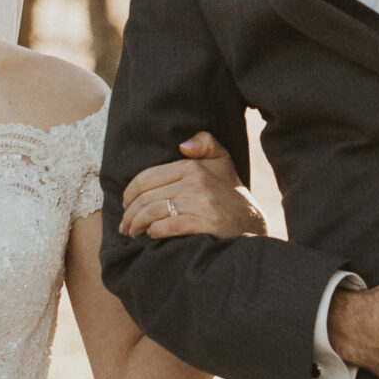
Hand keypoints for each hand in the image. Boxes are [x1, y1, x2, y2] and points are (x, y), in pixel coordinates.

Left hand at [120, 133, 266, 241]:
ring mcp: (200, 203)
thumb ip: (206, 144)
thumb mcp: (223, 162)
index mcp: (193, 166)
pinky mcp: (204, 224)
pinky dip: (154, 231)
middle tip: (125, 225)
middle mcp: (196, 182)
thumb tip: (183, 144)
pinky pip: (167, 226)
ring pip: (153, 212)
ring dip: (137, 225)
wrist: (253, 224)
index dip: (130, 192)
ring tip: (132, 233)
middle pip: (147, 196)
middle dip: (130, 213)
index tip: (125, 204)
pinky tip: (151, 235)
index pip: (148, 177)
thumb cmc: (231, 195)